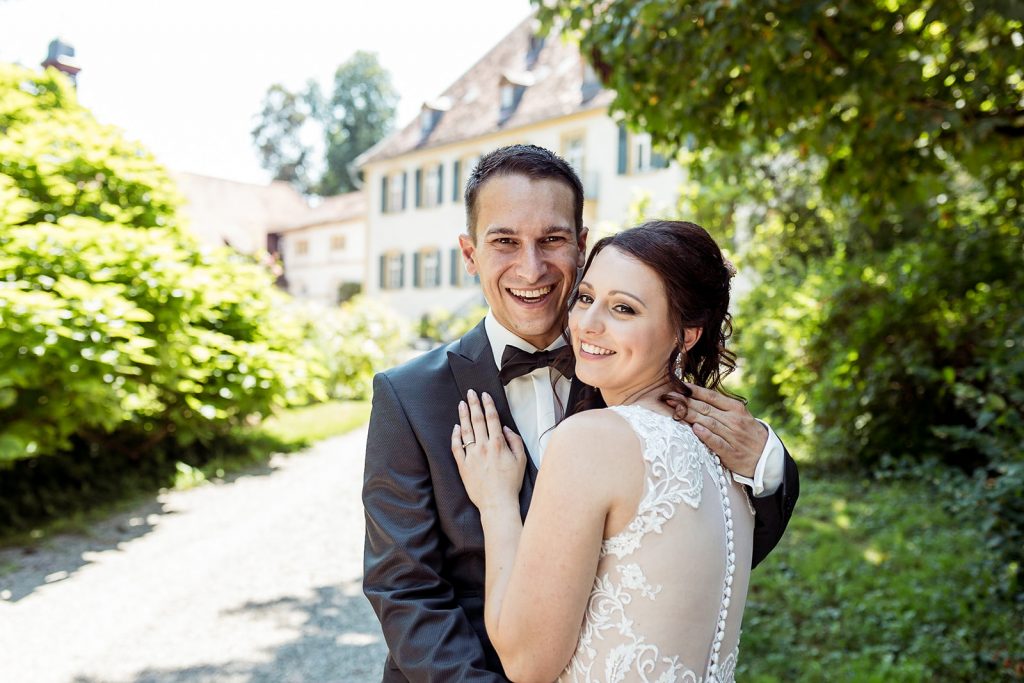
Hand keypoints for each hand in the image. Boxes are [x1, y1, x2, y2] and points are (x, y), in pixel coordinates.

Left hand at [451, 390, 526, 510]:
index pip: (492, 419)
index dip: (488, 405)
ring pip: (465, 431)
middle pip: (477, 420)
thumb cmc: (511, 483)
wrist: (497, 503)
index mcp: (498, 444)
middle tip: (470, 392)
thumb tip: (505, 429)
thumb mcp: (521, 460)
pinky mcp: (463, 465)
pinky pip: (456, 447)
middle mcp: (483, 447)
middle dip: (474, 404)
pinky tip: (456, 428)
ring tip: (461, 404)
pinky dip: (455, 436)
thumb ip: (515, 441)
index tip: (484, 395)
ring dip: (463, 416)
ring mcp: (471, 456)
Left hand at [665, 383, 767, 477]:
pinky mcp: (731, 452)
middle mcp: (734, 420)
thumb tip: (696, 395)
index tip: (676, 385)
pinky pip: (717, 442)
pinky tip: (695, 429)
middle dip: (685, 402)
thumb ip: (720, 406)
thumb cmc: (747, 433)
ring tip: (674, 409)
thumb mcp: (739, 415)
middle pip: (705, 408)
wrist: (766, 457)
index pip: (710, 396)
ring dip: (690, 416)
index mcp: (735, 408)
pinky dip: (706, 435)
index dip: (692, 390)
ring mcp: (733, 436)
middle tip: (667, 396)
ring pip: (708, 423)